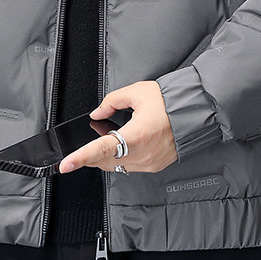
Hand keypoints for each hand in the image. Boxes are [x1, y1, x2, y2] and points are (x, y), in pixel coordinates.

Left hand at [59, 81, 177, 174]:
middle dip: (92, 154)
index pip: (101, 150)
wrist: (194, 113)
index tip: (65, 165)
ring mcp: (149, 163)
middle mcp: (143, 154)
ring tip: (111, 138)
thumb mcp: (137, 92)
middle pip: (105, 161)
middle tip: (88, 142)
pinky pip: (130, 166)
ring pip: (116, 166)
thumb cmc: (170, 103)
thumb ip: (111, 101)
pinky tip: (126, 144)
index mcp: (137, 135)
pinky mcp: (154, 166)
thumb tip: (98, 113)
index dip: (80, 158)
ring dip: (107, 156)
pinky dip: (122, 158)